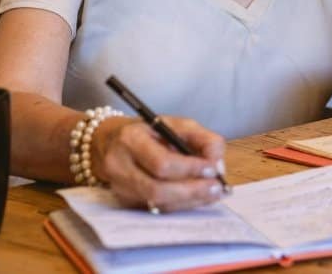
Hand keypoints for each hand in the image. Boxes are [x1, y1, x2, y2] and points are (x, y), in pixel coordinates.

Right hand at [92, 115, 226, 212]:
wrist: (114, 142)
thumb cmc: (151, 132)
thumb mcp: (179, 124)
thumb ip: (204, 139)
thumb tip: (217, 165)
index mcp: (131, 139)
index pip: (161, 163)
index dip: (190, 169)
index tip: (212, 169)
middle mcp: (119, 166)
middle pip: (157, 189)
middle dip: (192, 191)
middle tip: (216, 188)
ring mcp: (120, 187)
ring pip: (158, 203)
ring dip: (190, 201)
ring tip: (212, 193)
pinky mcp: (125, 201)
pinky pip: (157, 208)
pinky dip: (181, 204)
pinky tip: (197, 197)